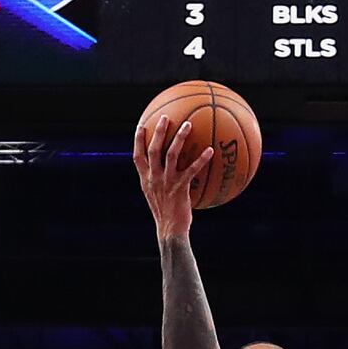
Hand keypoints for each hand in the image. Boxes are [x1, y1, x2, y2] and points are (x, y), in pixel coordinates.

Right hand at [134, 115, 218, 242]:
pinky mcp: (180, 188)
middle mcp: (153, 178)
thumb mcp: (157, 196)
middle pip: (153, 149)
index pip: (137, 156)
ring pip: (171, 154)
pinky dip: (200, 159)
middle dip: (158, 131)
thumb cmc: (166, 214)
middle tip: (165, 117)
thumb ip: (159, 181)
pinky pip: (191, 169)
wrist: (170, 230)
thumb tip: (168, 170)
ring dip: (179, 138)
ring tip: (188, 124)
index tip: (141, 126)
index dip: (138, 140)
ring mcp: (166, 182)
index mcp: (146, 179)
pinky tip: (210, 150)